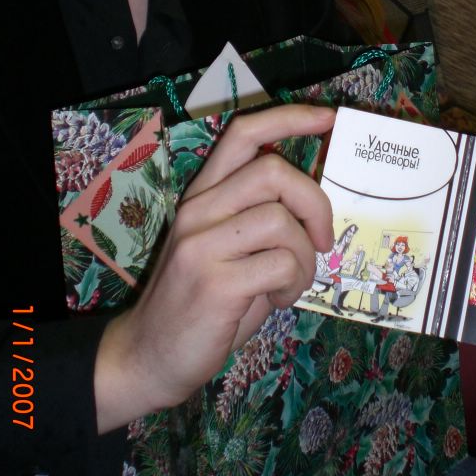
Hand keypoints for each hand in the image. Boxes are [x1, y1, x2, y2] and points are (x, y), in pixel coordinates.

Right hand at [94, 104, 334, 431]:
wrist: (148, 357)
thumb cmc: (201, 304)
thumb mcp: (226, 248)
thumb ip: (259, 219)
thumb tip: (315, 205)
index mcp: (203, 195)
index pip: (244, 134)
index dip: (290, 118)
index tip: (327, 118)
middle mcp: (198, 210)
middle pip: (272, 170)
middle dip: (315, 202)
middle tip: (321, 239)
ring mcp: (202, 244)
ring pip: (281, 220)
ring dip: (305, 257)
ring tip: (290, 282)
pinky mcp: (215, 282)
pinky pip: (282, 264)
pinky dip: (294, 284)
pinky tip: (276, 299)